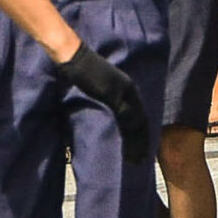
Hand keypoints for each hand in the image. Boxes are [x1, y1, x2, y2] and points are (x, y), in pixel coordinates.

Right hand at [54, 41, 150, 164]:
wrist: (75, 58)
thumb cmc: (81, 70)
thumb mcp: (98, 85)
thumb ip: (104, 96)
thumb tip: (105, 111)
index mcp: (126, 87)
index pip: (138, 114)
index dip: (140, 132)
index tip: (140, 147)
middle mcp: (129, 90)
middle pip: (141, 121)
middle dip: (142, 141)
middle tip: (141, 159)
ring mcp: (123, 93)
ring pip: (136, 123)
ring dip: (137, 143)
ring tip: (136, 159)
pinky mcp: (114, 96)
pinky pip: (126, 120)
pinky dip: (129, 136)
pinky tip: (128, 147)